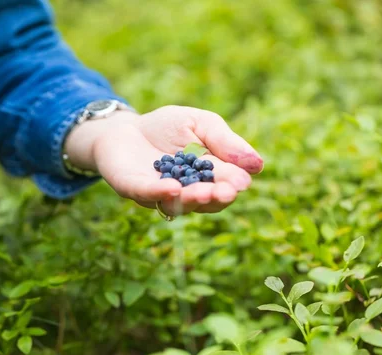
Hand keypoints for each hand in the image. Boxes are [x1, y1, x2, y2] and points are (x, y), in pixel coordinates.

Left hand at [65, 105, 262, 215]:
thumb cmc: (166, 127)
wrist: (125, 127)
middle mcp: (185, 193)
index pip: (223, 184)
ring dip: (191, 199)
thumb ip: (225, 142)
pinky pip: (145, 193)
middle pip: (204, 201)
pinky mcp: (132, 187)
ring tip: (204, 192)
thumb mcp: (201, 124)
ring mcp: (158, 194)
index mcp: (206, 179)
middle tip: (227, 192)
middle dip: (215, 196)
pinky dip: (159, 192)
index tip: (242, 182)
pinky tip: (171, 188)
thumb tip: (257, 164)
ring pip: (177, 203)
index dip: (232, 185)